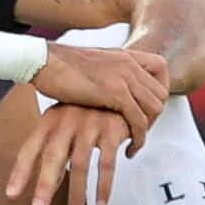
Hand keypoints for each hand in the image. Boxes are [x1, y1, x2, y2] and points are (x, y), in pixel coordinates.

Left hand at [5, 100, 134, 204]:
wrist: (122, 92)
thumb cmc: (91, 111)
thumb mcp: (67, 124)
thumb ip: (56, 150)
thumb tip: (47, 183)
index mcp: (51, 119)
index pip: (30, 148)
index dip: (20, 172)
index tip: (11, 195)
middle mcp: (67, 119)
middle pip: (52, 156)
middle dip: (45, 184)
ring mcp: (90, 123)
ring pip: (80, 163)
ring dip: (77, 192)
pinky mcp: (111, 129)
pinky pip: (106, 163)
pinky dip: (104, 185)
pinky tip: (102, 201)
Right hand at [28, 42, 167, 144]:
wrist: (44, 61)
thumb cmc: (60, 67)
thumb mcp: (93, 63)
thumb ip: (108, 71)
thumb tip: (112, 87)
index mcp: (124, 55)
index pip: (161, 68)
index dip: (159, 90)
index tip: (147, 108)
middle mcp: (129, 63)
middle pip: (160, 93)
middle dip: (154, 116)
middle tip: (139, 131)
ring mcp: (123, 77)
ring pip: (154, 108)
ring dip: (147, 129)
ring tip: (134, 141)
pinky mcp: (114, 93)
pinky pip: (138, 120)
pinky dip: (138, 138)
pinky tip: (128, 149)